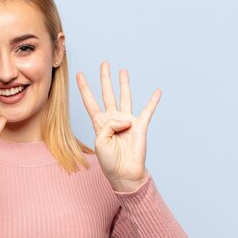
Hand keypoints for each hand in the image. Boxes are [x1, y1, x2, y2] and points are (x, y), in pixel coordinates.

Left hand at [76, 62, 160, 191]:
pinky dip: (153, 101)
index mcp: (100, 123)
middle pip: (107, 94)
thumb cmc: (110, 161)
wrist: (124, 173)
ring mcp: (127, 121)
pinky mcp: (140, 126)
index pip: (90, 102)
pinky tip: (157, 91)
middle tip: (104, 64)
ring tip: (122, 70)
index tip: (79, 75)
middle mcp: (113, 119)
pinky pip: (147, 111)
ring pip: (125, 97)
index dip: (84, 88)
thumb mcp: (100, 142)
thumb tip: (125, 118)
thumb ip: (108, 126)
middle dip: (105, 79)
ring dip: (124, 84)